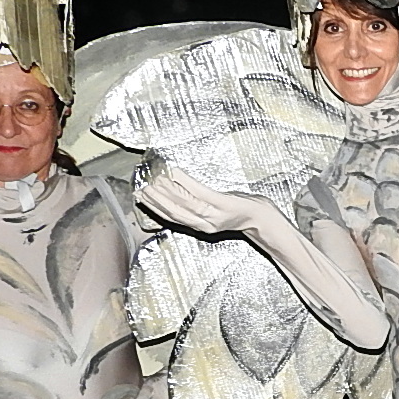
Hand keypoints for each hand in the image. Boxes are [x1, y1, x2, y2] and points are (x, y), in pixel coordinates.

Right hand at [137, 163, 275, 236]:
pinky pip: (199, 192)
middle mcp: (203, 223)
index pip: (171, 217)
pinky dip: (184, 181)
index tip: (139, 195)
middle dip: (154, 198)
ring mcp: (212, 214)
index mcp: (199, 226)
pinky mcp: (221, 203)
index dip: (153, 207)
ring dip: (165, 190)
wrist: (259, 216)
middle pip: (173, 211)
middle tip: (140, 185)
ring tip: (152, 179)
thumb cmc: (235, 211)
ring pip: (183, 202)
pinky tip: (174, 172)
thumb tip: (173, 194)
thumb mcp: (211, 212)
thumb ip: (193, 207)